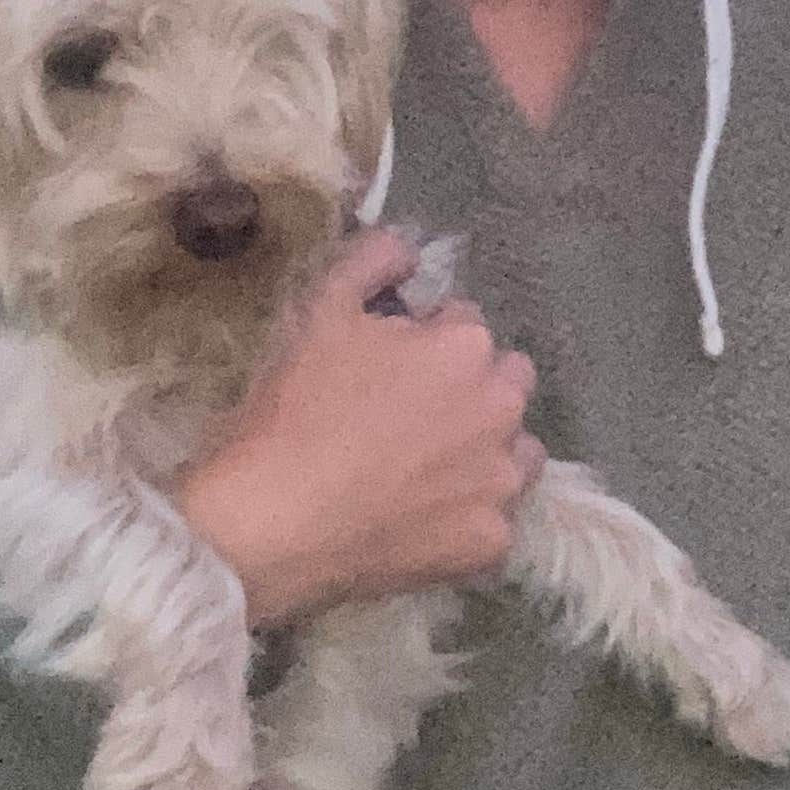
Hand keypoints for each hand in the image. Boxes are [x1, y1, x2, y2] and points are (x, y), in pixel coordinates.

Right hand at [175, 228, 543, 628]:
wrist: (273, 523)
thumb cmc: (294, 409)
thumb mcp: (319, 310)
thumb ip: (372, 260)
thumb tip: (408, 246)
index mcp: (467, 347)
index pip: (465, 324)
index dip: (424, 341)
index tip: (386, 368)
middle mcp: (502, 409)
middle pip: (505, 385)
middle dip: (470, 390)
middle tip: (408, 419)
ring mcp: (502, 481)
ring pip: (516, 454)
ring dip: (485, 452)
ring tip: (424, 472)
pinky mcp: (492, 542)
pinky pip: (494, 520)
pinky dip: (466, 517)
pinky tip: (421, 521)